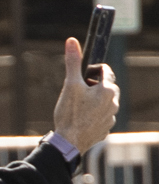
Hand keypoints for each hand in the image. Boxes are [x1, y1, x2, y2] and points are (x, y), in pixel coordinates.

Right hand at [55, 36, 121, 152]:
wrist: (69, 142)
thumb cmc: (70, 113)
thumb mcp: (70, 85)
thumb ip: (73, 63)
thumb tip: (72, 41)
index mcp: (107, 90)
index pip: (106, 71)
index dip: (93, 70)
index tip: (81, 75)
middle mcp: (113, 103)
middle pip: (107, 87)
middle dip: (94, 85)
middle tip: (77, 90)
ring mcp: (111, 117)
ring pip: (105, 102)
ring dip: (94, 100)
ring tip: (77, 106)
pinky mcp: (105, 129)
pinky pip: (102, 117)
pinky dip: (94, 115)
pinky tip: (80, 119)